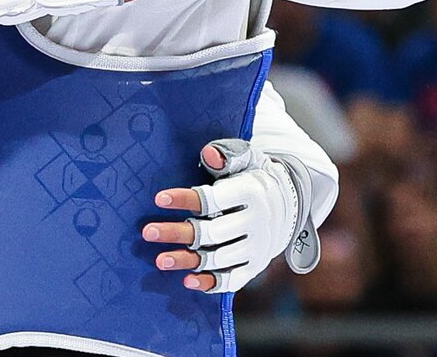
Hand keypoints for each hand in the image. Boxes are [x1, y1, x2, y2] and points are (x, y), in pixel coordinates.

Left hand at [142, 139, 317, 293]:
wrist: (288, 202)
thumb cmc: (253, 177)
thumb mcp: (245, 159)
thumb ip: (226, 156)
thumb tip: (209, 154)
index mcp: (252, 193)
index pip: (214, 199)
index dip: (186, 199)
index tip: (159, 199)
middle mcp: (257, 223)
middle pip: (211, 232)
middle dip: (178, 233)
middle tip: (148, 232)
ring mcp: (257, 248)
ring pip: (217, 258)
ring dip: (187, 260)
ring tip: (160, 260)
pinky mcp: (255, 266)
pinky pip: (232, 280)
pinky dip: (210, 283)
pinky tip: (188, 281)